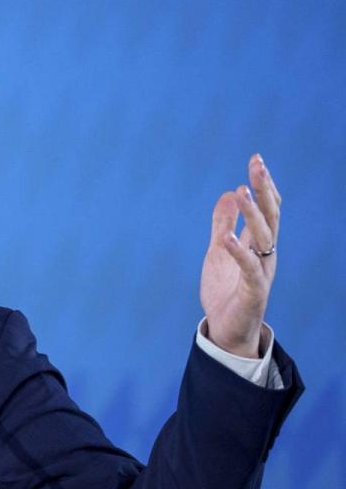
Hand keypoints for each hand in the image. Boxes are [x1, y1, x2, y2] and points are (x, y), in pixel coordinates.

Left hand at [200, 154, 280, 358]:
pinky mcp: (253, 291)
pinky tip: (226, 237)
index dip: (263, 184)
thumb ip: (222, 224)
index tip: (256, 158)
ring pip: (264, 238)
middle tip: (257, 165)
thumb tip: (225, 194)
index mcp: (258, 243)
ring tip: (241, 192)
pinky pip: (248, 269)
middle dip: (264, 190)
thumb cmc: (226, 290)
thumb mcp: (218, 251)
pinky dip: (238, 251)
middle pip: (270, 216)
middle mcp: (265, 254)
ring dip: (253, 215)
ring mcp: (261, 272)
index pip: (267, 208)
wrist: (227, 330)